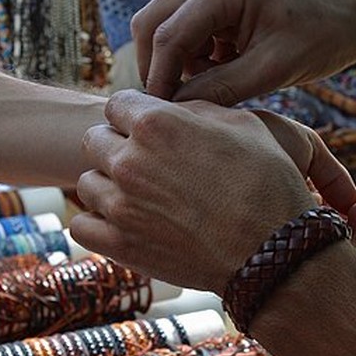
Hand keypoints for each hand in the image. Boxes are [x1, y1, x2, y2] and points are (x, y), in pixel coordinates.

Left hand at [72, 92, 355, 294]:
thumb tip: (173, 109)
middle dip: (117, 147)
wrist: (274, 251)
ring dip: (108, 187)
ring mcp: (120, 205)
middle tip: (146, 165)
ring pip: (86, 183)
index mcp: (156, 122)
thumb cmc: (267, 183)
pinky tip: (122, 224)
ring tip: (139, 197)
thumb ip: (195, 109)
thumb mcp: (243, 123)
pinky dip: (97, 224)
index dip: (135, 116)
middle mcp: (129, 160)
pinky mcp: (118, 245)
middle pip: (94, 140)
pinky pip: (81, 226)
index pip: (116, 104)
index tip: (150, 131)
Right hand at [132, 0, 355, 101]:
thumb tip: (173, 109)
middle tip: (179, 105)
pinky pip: (184, 28)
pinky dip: (194, 55)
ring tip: (220, 83)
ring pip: (164, 28)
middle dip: (159, 68)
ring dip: (179, 62)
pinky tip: (227, 68)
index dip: (159, 79)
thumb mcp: (271, 71)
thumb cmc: (323, 38)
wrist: (354, 15)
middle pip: (152, 24)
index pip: (168, 36)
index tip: (161, 116)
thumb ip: (219, 88)